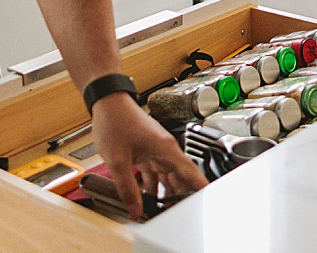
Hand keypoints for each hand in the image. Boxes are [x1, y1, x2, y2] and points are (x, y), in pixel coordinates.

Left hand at [92, 92, 207, 217]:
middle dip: (180, 195)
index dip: (201, 185)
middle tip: (178, 213)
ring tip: (164, 208)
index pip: (190, 171)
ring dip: (166, 190)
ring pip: (167, 174)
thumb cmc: (115, 121)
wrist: (107, 103)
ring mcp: (156, 148)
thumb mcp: (118, 161)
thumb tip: (135, 209)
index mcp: (165, 149)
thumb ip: (127, 189)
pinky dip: (154, 183)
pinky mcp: (147, 149)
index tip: (209, 197)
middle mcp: (164, 148)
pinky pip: (155, 170)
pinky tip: (148, 195)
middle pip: (180, 176)